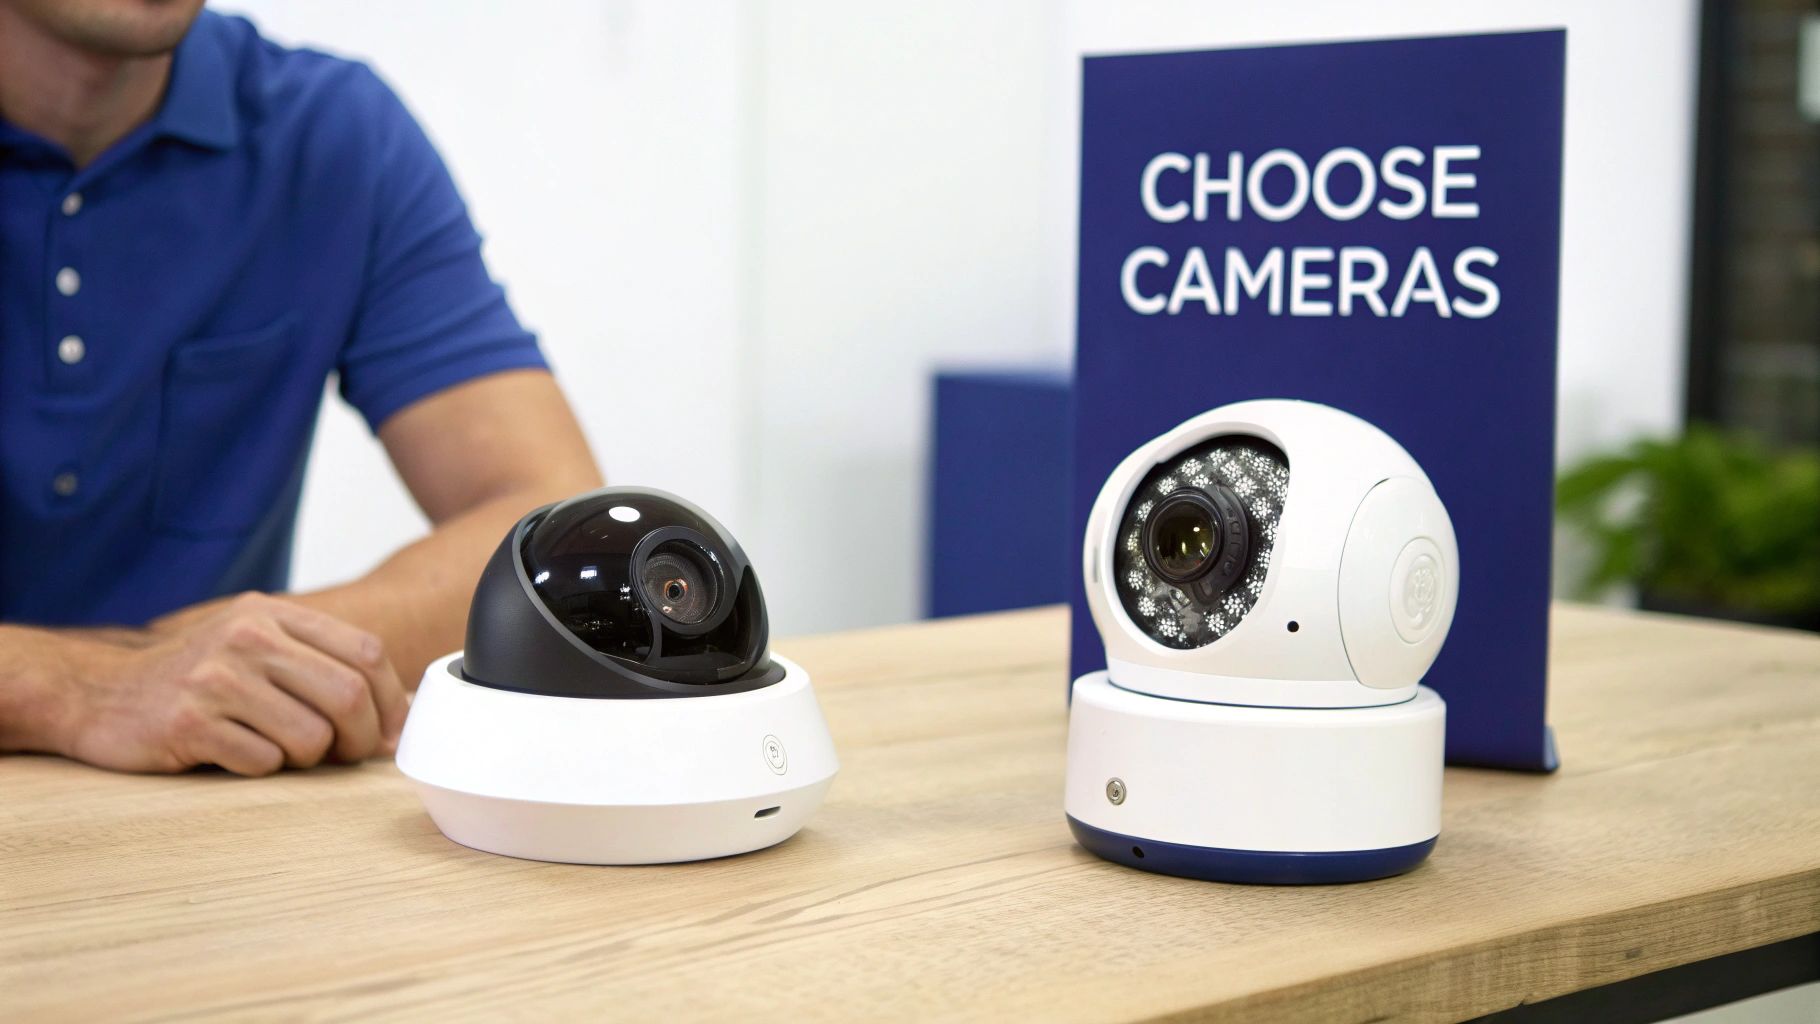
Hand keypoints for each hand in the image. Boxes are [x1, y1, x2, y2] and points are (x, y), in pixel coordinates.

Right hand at [57, 594, 407, 775]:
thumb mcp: (253, 646)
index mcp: (272, 614)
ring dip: (308, 759)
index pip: (366, 652)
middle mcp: (248, 637)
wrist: (96, 693)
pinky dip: (261, 768)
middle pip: (348, 695)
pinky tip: (235, 753)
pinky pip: (263, 762)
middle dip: (359, 738)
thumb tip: (401, 710)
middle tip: (346, 755)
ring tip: (280, 750)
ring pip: (311, 736)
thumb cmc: (193, 678)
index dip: (391, 698)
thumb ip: (319, 664)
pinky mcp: (190, 723)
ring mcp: (217, 679)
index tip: (389, 730)